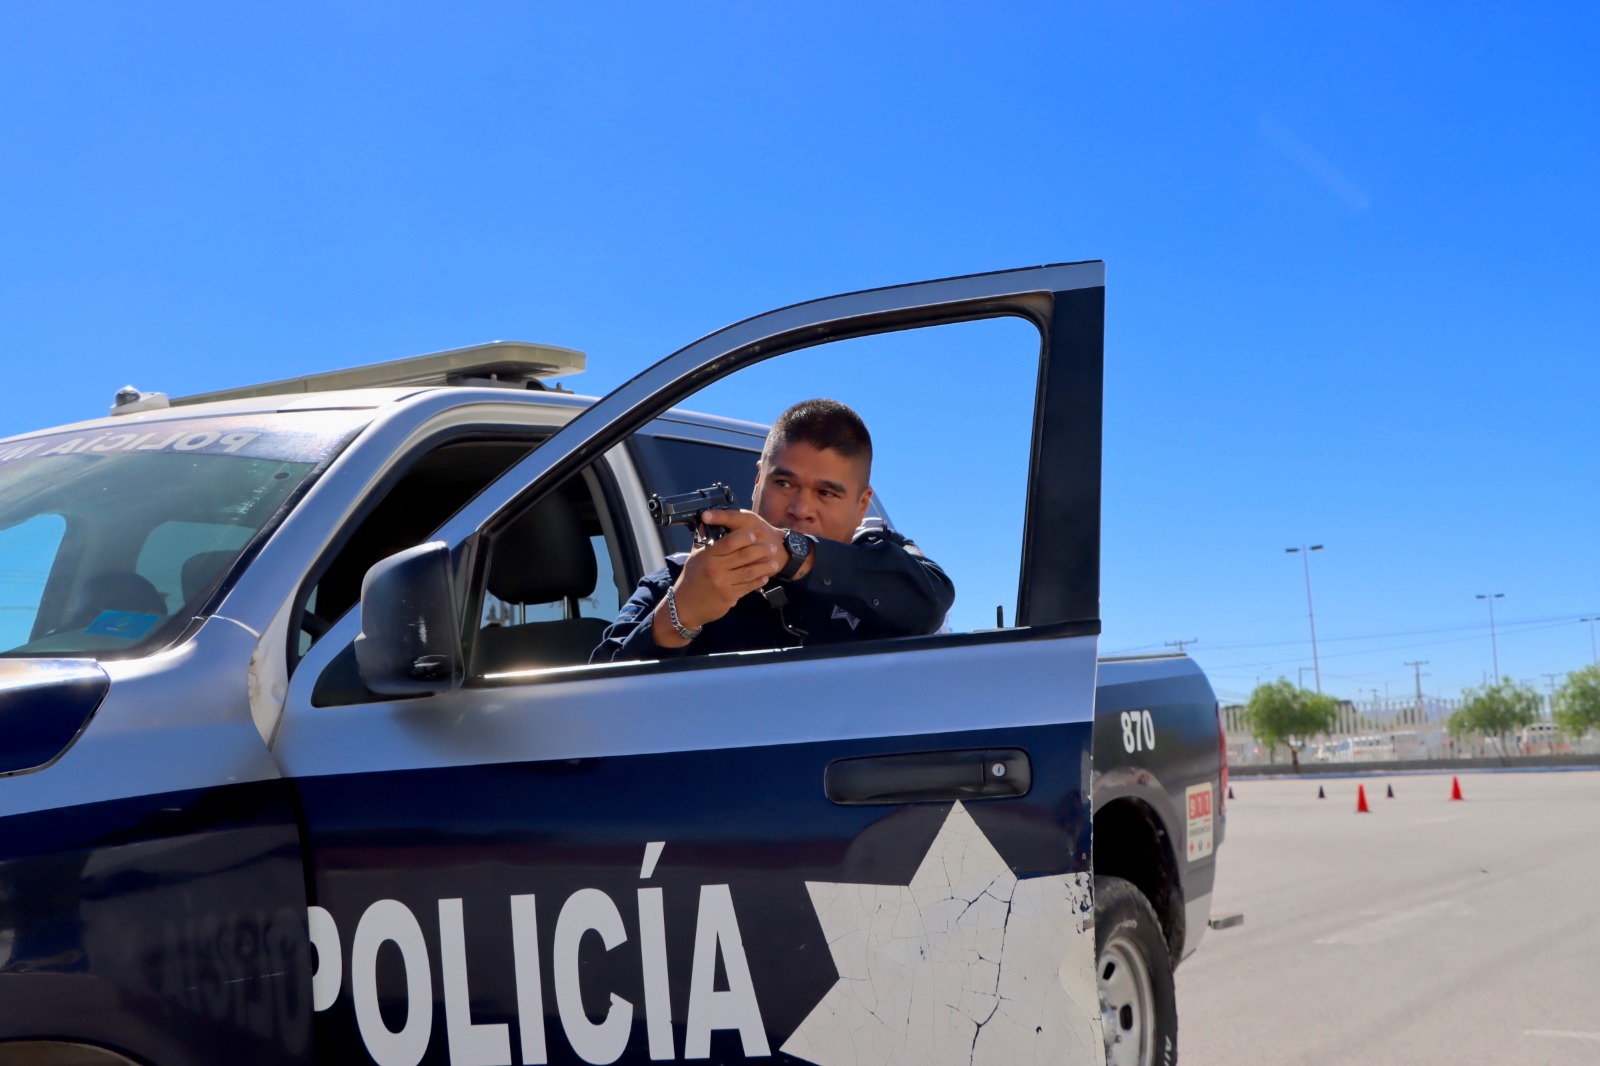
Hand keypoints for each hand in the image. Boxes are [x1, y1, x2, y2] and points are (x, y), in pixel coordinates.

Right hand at [655, 509, 785, 639]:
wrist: (685, 605)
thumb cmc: (691, 578)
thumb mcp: (695, 558)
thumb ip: (705, 542)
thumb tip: (707, 523)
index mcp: (708, 556)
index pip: (729, 542)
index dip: (744, 537)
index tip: (754, 534)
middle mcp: (716, 569)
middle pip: (743, 556)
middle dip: (760, 550)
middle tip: (772, 547)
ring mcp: (723, 584)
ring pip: (749, 572)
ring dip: (764, 567)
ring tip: (775, 563)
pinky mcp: (729, 597)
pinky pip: (748, 587)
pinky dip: (758, 581)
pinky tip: (764, 577)